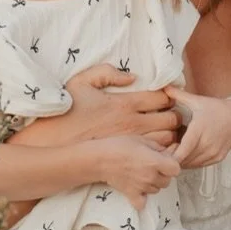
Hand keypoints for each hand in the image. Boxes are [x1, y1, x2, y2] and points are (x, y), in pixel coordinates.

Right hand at [63, 64, 180, 147]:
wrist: (56, 140)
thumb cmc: (69, 110)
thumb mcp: (83, 81)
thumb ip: (108, 72)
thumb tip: (132, 77)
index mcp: (124, 103)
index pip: (163, 98)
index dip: (169, 96)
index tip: (164, 97)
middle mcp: (132, 123)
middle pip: (171, 120)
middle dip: (174, 115)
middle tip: (168, 114)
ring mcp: (132, 143)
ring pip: (167, 140)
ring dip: (169, 134)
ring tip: (162, 130)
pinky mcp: (129, 157)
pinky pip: (155, 156)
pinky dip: (160, 150)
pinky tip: (153, 146)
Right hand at [97, 135, 180, 208]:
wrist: (100, 158)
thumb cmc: (119, 145)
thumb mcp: (142, 139)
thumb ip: (158, 147)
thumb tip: (168, 152)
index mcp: (155, 162)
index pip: (176, 169)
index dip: (172, 164)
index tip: (165, 160)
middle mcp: (151, 176)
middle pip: (168, 180)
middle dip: (163, 174)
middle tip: (152, 166)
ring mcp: (142, 187)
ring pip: (157, 189)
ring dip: (153, 183)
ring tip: (142, 173)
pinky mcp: (131, 194)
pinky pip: (143, 202)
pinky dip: (143, 198)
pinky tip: (138, 189)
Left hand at [167, 87, 230, 166]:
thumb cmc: (215, 108)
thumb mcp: (197, 100)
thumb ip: (179, 95)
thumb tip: (163, 86)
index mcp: (199, 130)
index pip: (182, 151)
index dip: (170, 156)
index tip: (160, 154)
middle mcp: (207, 144)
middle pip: (184, 160)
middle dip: (172, 158)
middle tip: (162, 154)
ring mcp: (214, 153)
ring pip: (192, 164)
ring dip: (181, 161)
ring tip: (172, 154)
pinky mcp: (218, 158)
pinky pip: (200, 165)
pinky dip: (191, 162)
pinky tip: (185, 155)